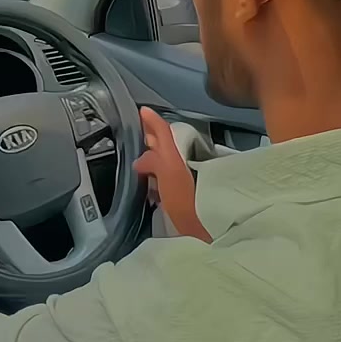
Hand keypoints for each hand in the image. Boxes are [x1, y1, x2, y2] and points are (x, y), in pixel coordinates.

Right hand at [133, 107, 210, 241]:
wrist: (204, 231)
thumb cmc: (186, 201)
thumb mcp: (168, 176)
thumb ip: (154, 162)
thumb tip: (141, 159)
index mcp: (175, 158)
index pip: (163, 132)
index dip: (153, 121)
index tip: (142, 110)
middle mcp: (178, 165)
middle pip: (164, 145)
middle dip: (150, 136)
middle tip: (135, 131)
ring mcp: (180, 181)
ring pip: (164, 161)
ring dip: (152, 155)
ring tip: (137, 155)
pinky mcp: (179, 196)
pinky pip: (163, 177)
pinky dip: (155, 174)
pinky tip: (147, 181)